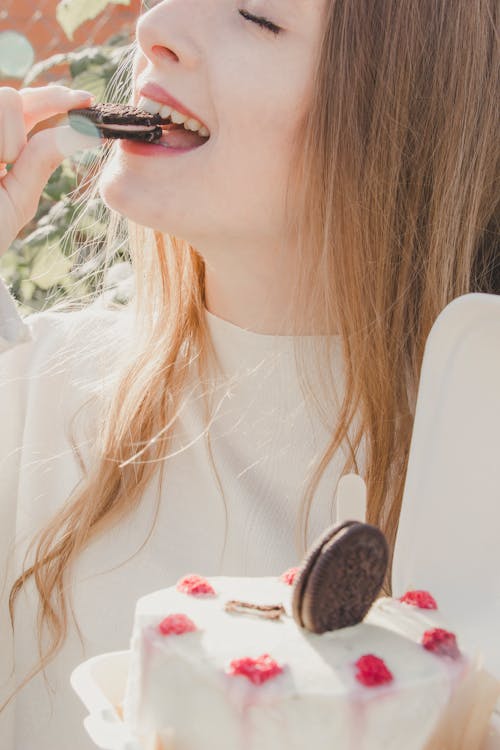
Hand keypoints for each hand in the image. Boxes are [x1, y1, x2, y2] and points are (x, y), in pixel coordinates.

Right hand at [0, 85, 101, 256]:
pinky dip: (0, 140)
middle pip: (13, 98)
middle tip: (8, 159)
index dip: (57, 98)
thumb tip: (86, 132)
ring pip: (7, 99)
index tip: (88, 99)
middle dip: (20, 127)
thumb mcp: (18, 198)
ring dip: (7, 138)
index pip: (28, 107)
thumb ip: (42, 161)